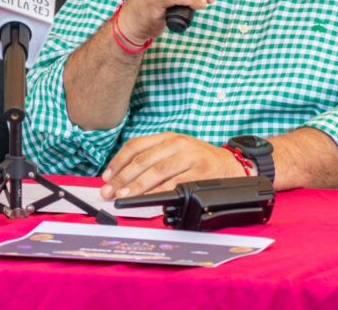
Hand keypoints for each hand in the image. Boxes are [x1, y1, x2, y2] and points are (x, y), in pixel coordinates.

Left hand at [100, 132, 245, 198]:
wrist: (231, 164)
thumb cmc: (199, 159)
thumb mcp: (176, 149)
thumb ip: (153, 157)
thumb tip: (123, 177)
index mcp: (169, 137)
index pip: (136, 145)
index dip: (118, 162)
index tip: (106, 177)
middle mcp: (178, 144)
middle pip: (143, 160)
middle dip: (122, 177)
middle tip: (109, 190)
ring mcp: (190, 157)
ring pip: (157, 171)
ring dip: (137, 185)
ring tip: (123, 195)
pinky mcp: (200, 172)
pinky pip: (174, 184)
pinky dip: (158, 192)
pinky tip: (147, 199)